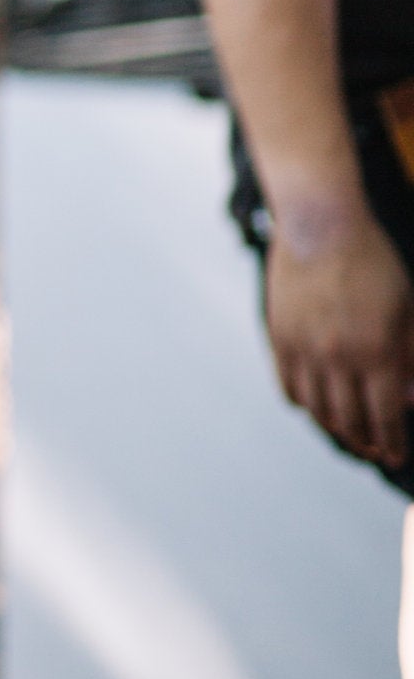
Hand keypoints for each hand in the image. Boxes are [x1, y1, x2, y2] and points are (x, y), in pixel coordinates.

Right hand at [264, 203, 413, 465]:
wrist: (319, 222)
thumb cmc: (371, 261)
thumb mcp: (406, 307)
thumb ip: (411, 356)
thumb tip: (409, 400)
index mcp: (375, 351)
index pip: (385, 417)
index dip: (392, 442)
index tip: (396, 456)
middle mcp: (337, 356)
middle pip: (350, 421)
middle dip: (365, 442)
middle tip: (374, 449)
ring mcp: (304, 348)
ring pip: (317, 410)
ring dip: (334, 428)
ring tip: (346, 431)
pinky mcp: (279, 336)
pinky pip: (288, 386)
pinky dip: (302, 403)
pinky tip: (315, 403)